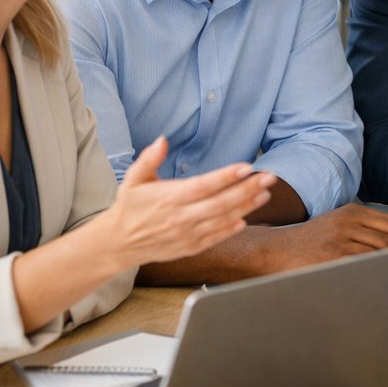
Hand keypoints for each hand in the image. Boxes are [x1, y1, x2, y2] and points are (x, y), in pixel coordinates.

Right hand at [101, 136, 273, 267]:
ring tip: (265, 194)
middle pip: (221, 203)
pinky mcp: (190, 247)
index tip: (247, 166)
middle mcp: (181, 217)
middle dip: (248, 189)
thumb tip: (163, 140)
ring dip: (246, 207)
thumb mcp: (133, 180)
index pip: (204, 185)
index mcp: (169, 198)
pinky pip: (216, 238)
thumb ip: (148, 159)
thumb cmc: (129, 207)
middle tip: (269, 178)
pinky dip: (232, 229)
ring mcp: (187, 234)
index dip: (227, 176)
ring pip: (223, 220)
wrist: (118, 242)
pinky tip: (246, 218)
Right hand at [264, 203, 387, 271]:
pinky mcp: (332, 256)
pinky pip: (364, 264)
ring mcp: (340, 238)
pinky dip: (377, 272)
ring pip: (380, 251)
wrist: (273, 251)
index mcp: (352, 212)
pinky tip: (382, 281)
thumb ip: (362, 231)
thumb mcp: (335, 226)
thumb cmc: (306, 243)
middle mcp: (348, 221)